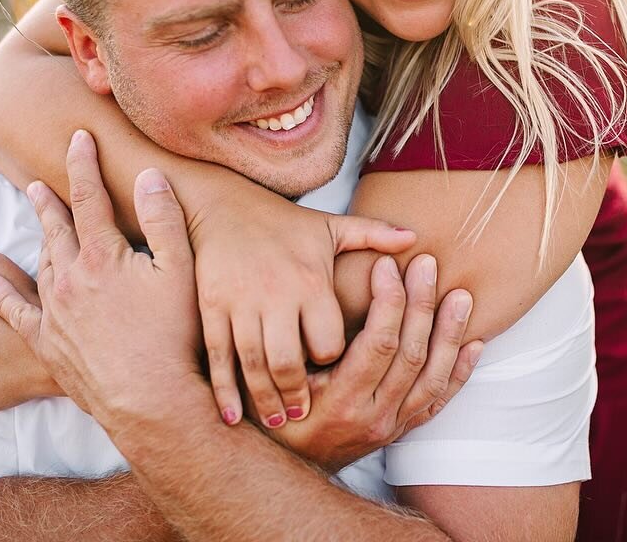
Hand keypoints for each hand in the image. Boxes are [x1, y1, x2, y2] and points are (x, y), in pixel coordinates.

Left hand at [0, 129, 200, 425]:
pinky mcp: (48, 345)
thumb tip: (147, 175)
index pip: (90, 197)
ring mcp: (55, 313)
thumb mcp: (181, 270)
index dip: (84, 164)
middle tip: (42, 179)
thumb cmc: (175, 336)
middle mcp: (70, 278)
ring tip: (36, 216)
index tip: (78, 137)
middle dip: (53, 198)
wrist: (149, 400)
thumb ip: (164, 219)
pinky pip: (15, 313)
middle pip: (57, 227)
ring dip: (38, 235)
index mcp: (102, 256)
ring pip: (40, 263)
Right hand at [185, 178, 415, 430]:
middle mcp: (275, 295)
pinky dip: (224, 390)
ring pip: (253, 364)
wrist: (224, 206)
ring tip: (278, 421)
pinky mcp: (211, 308)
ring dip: (265, 399)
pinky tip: (232, 415)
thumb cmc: (285, 223)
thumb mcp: (331, 226)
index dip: (334, 362)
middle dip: (297, 393)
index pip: (328, 340)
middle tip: (306, 415)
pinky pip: (218, 357)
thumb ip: (374, 235)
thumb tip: (415, 238)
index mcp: (310, 280)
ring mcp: (239, 304)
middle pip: (288, 361)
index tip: (338, 375)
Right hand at [267, 254, 481, 472]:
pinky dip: (458, 372)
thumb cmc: (273, 410)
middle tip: (427, 265)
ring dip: (449, 333)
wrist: (282, 470)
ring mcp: (391, 427)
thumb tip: (311, 293)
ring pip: (432, 377)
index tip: (386, 266)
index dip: (388, 300)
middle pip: (410, 354)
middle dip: (421, 304)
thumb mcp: (275, 377)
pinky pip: (437, 401)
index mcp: (340, 400)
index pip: (377, 343)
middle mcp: (372, 417)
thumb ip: (296, 342)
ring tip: (460, 296)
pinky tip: (473, 344)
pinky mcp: (401, 431)